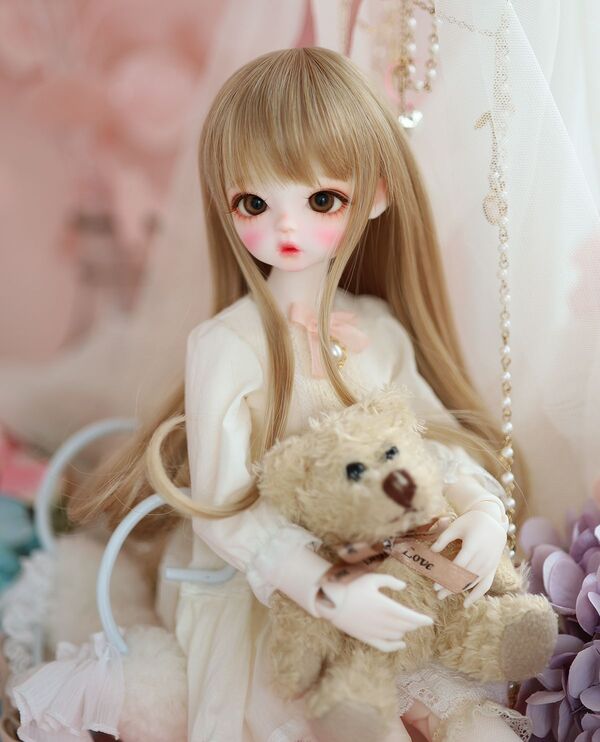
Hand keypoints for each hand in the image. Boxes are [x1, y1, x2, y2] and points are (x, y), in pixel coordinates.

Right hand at [315, 572, 432, 651]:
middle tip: (420, 620)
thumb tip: (404, 587)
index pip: (410, 617)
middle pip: (405, 626)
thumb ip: (390, 582)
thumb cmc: (351, 586)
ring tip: (408, 625)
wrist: (330, 600)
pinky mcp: (366, 637)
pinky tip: (401, 644)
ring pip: (397, 635)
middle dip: (414, 624)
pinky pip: (384, 646)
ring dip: (405, 630)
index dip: (422, 620)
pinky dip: (395, 646)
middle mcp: (382, 622)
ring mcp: (374, 631)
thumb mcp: (371, 578)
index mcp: (386, 607)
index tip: (430, 620)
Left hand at [430, 510, 506, 606]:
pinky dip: (476, 595)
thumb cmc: (470, 522)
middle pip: (465, 577)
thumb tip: (431, 551)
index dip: (446, 576)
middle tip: (436, 593)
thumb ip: (443, 539)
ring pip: (473, 582)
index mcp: (473, 546)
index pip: (458, 566)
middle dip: (449, 586)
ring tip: (443, 595)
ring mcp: (489, 564)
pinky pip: (485, 585)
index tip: (434, 584)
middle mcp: (483, 557)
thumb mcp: (456, 526)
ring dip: (458, 590)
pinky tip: (466, 603)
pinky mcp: (492, 569)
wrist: (492, 522)